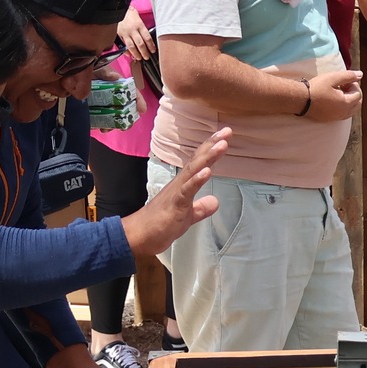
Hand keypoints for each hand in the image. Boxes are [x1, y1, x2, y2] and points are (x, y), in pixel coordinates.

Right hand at [118, 8, 155, 63]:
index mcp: (139, 25)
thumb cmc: (130, 13)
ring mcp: (125, 33)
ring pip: (131, 46)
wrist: (118, 8)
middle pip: (140, 44)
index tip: (153, 50)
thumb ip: (143, 28)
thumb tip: (148, 39)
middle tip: (147, 57)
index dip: (151, 46)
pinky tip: (129, 55)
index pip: (147, 38)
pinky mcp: (118, 34)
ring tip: (139, 58)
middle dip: (144, 52)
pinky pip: (122, 44)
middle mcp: (132, 30)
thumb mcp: (139, 18)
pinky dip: (126, 51)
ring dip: (136, 54)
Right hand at [122, 128, 228, 257]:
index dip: (211, 149)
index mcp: (184, 185)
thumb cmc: (160, 225)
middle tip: (227, 131)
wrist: (139, 237)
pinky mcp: (175, 204)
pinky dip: (197, 180)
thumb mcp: (188, 216)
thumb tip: (215, 202)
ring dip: (208, 157)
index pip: (199, 162)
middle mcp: (180, 183)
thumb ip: (201, 208)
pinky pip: (187, 190)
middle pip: (198, 160)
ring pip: (193, 170)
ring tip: (221, 145)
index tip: (224, 136)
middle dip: (213, 145)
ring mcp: (177, 192)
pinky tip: (207, 172)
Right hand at [306, 70, 364, 121]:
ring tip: (338, 91)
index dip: (354, 85)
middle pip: (357, 104)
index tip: (344, 80)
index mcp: (346, 104)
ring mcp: (337, 118)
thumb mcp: (333, 78)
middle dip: (354, 93)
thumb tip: (361, 75)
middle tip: (343, 85)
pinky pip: (343, 114)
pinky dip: (343, 106)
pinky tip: (333, 99)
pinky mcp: (330, 119)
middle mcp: (344, 113)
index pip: (358, 94)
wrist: (301, 100)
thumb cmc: (316, 88)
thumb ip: (348, 76)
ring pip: (351, 110)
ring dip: (349, 100)